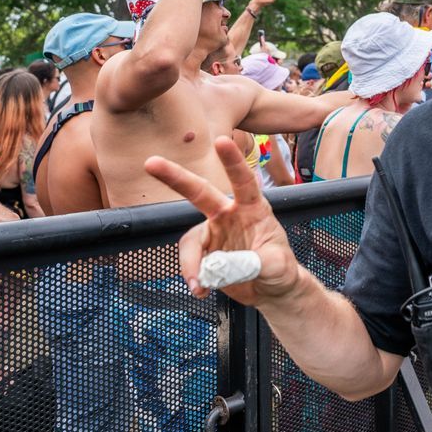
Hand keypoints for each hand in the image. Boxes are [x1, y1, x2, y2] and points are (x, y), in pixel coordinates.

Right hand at [147, 138, 301, 304]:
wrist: (271, 290)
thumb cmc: (281, 270)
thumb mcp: (278, 267)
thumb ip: (254, 263)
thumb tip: (223, 266)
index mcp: (253, 209)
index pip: (243, 181)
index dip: (233, 162)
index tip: (221, 140)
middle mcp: (229, 215)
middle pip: (199, 192)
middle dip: (175, 177)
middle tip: (151, 163)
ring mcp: (214, 232)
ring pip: (190, 240)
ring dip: (190, 262)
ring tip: (199, 284)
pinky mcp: (204, 252)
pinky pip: (190, 261)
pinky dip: (193, 276)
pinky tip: (201, 289)